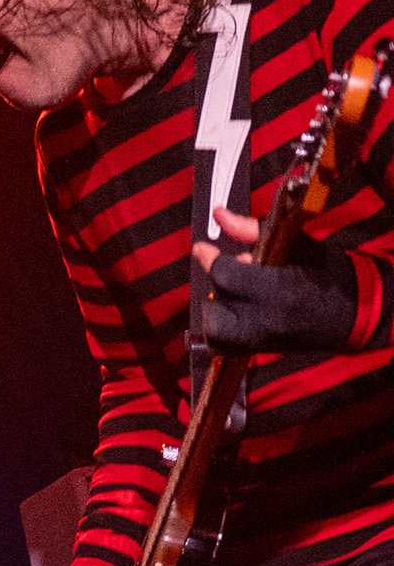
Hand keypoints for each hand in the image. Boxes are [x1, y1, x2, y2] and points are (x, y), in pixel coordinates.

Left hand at [194, 207, 354, 352]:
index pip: (225, 277)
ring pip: (217, 334)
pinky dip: (223, 328)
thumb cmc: (330, 274)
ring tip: (231, 293)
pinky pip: (229, 346)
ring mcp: (266, 340)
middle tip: (224, 273)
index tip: (204, 248)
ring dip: (216, 311)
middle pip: (215, 312)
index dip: (210, 259)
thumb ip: (253, 230)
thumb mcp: (297, 245)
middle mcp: (269, 321)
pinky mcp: (265, 350)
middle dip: (214, 289)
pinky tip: (236, 309)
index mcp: (279, 291)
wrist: (361, 311)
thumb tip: (220, 215)